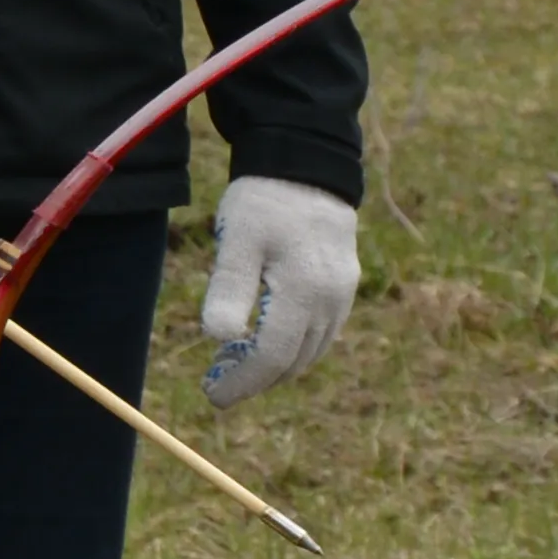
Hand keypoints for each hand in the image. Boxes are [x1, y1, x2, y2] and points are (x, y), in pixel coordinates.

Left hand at [199, 173, 361, 407]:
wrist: (307, 163)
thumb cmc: (265, 199)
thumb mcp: (237, 238)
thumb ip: (229, 287)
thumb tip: (218, 337)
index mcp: (305, 291)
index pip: (272, 356)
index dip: (242, 382)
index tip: (212, 395)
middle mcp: (331, 300)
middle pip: (292, 362)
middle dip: (254, 379)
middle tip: (216, 382)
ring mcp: (343, 295)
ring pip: (309, 352)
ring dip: (274, 367)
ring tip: (234, 362)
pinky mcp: (345, 287)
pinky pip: (321, 333)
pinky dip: (293, 347)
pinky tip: (265, 340)